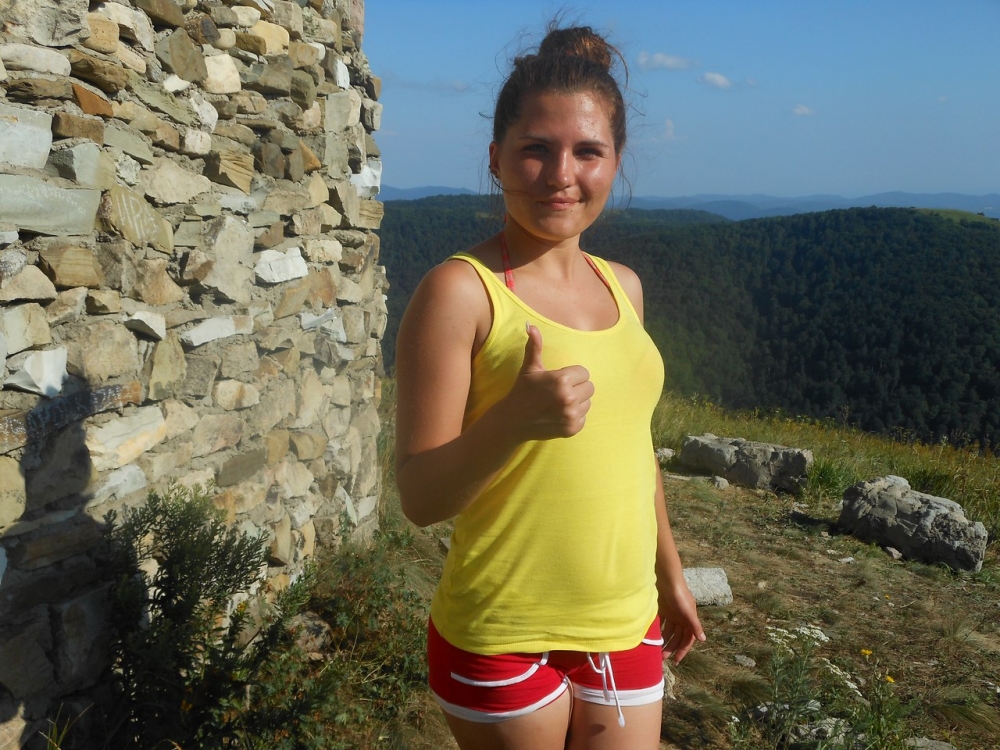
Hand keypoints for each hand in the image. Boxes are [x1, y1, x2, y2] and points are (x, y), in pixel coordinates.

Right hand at [506, 324, 594, 440]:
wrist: (513, 421)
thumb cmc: (522, 391)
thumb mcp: (529, 368)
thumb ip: (535, 346)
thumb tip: (531, 326)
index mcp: (561, 379)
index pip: (584, 373)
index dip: (573, 375)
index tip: (559, 380)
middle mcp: (568, 397)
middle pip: (590, 388)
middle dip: (577, 388)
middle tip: (560, 392)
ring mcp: (570, 415)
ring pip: (588, 403)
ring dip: (577, 402)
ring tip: (559, 403)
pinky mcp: (572, 429)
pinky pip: (584, 417)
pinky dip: (575, 416)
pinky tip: (559, 414)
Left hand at [658, 582, 705, 663]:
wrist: (667, 579)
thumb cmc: (680, 595)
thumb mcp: (688, 612)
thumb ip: (694, 625)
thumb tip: (703, 640)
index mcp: (689, 620)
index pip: (687, 639)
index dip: (682, 650)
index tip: (676, 661)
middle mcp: (681, 619)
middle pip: (677, 637)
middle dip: (671, 648)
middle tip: (662, 658)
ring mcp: (672, 614)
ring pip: (668, 631)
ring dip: (664, 640)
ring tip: (656, 650)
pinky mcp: (663, 609)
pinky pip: (661, 623)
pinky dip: (657, 630)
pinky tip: (652, 637)